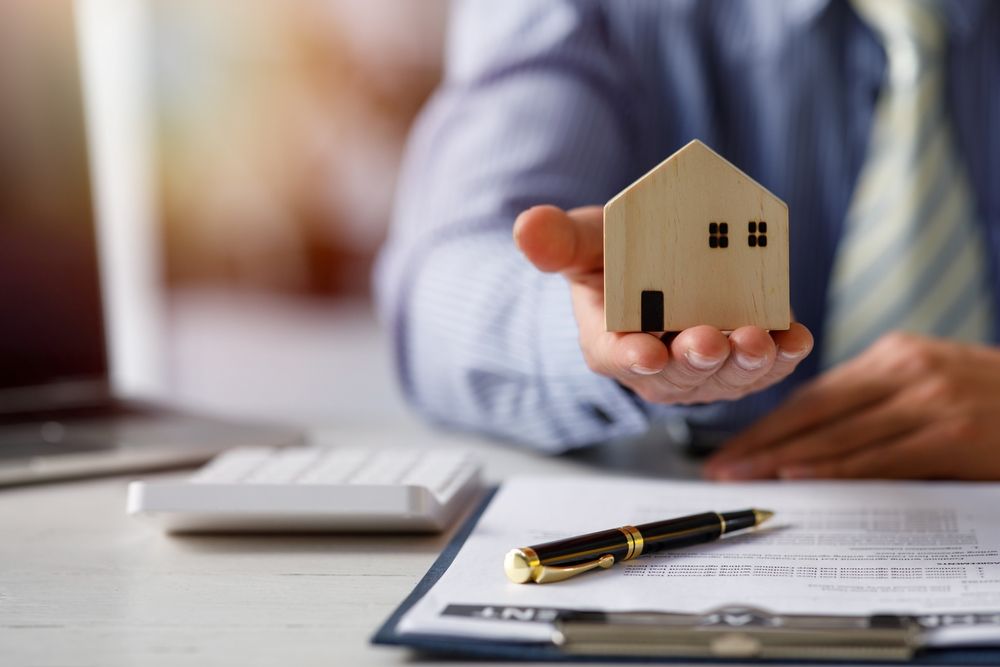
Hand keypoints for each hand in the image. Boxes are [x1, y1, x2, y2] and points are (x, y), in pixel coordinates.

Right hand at [513, 205, 812, 405]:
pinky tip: (796, 339)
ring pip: (721, 378)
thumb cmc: (613, 258)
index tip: (646, 353)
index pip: (614, 356)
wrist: (652, 271)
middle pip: (675, 375)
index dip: (630, 358)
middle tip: (709, 341)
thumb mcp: (584, 242)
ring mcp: (700, 370)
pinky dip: (781, 357)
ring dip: (742, 364)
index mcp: (607, 341)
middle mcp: (655, 367)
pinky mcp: (739, 359)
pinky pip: (761, 367)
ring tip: (758, 341)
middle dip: (696, 360)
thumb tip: (526, 227)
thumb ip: (559, 239)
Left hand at [703, 332, 999, 480]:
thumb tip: (812, 441)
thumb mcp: (933, 382)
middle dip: (761, 442)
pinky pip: (879, 455)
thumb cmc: (994, 397)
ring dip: (784, 459)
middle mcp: (906, 369)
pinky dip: (835, 467)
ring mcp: (930, 399)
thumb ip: (878, 403)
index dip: (766, 421)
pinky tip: (799, 476)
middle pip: (814, 412)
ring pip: (838, 433)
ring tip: (745, 477)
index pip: (813, 393)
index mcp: (895, 355)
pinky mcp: (952, 433)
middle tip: (720, 467)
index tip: (730, 445)